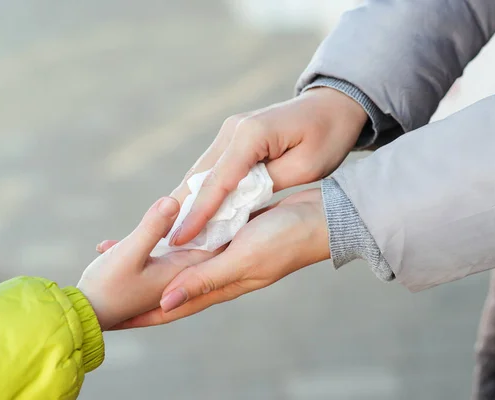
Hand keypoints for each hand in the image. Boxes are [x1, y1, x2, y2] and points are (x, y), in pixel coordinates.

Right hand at [77, 197, 215, 329]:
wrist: (83, 316)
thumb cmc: (107, 287)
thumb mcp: (129, 252)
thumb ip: (152, 227)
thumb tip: (174, 200)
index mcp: (181, 270)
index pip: (215, 243)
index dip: (221, 220)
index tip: (222, 195)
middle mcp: (176, 274)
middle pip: (197, 241)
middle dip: (197, 219)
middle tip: (199, 192)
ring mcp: (161, 275)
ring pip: (175, 244)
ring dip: (171, 226)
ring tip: (169, 204)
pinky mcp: (145, 274)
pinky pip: (155, 250)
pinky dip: (149, 237)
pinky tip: (134, 229)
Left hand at [105, 188, 328, 328]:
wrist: (319, 219)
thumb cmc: (284, 241)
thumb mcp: (242, 261)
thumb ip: (205, 280)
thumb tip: (165, 303)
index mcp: (221, 284)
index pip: (175, 307)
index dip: (145, 315)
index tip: (115, 322)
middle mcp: (221, 272)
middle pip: (175, 283)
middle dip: (144, 288)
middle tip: (113, 283)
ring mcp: (227, 252)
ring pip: (186, 259)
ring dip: (160, 260)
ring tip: (132, 255)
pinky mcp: (234, 233)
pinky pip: (201, 238)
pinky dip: (181, 236)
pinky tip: (169, 228)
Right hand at [168, 88, 366, 245]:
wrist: (333, 106)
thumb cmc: (327, 138)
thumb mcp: (306, 168)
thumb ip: (266, 186)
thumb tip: (233, 204)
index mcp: (251, 134)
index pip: (218, 182)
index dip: (198, 214)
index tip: (179, 240)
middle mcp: (233, 129)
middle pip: (200, 177)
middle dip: (180, 210)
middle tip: (161, 241)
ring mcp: (230, 131)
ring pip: (201, 172)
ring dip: (186, 201)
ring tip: (169, 232)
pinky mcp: (232, 136)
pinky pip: (212, 168)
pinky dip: (201, 191)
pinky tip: (189, 211)